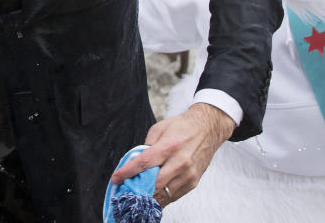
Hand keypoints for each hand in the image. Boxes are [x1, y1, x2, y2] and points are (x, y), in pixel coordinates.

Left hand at [111, 103, 233, 205]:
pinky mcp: (193, 182)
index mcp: (169, 146)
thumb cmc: (182, 127)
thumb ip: (146, 146)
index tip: (116, 178)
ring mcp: (188, 174)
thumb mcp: (159, 128)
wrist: (207, 129)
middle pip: (154, 183)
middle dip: (137, 188)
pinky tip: (153, 194)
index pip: (143, 163)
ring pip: (164, 193)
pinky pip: (174, 196)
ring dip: (149, 196)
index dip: (127, 172)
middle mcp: (180, 162)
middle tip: (126, 189)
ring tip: (138, 193)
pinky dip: (162, 197)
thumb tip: (136, 162)